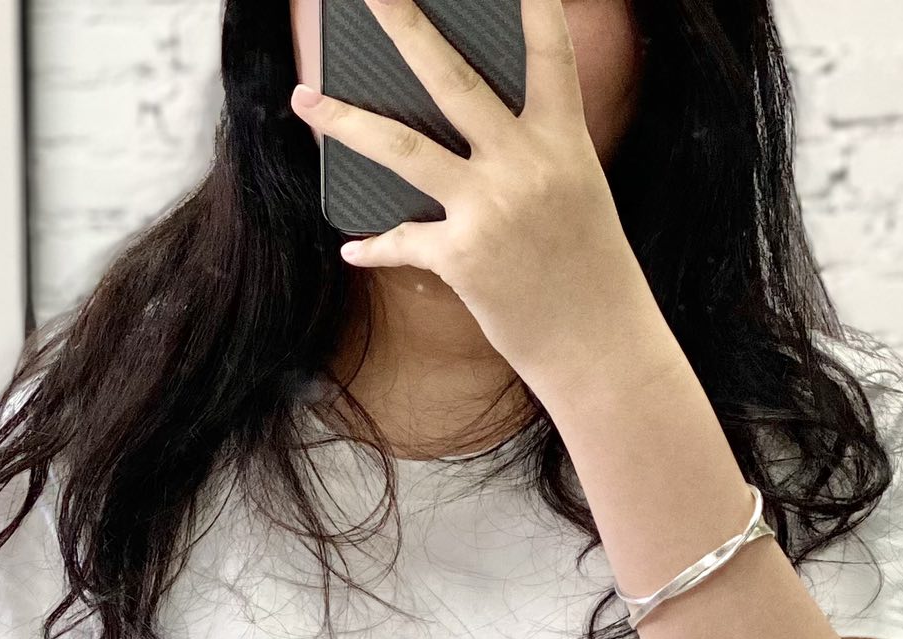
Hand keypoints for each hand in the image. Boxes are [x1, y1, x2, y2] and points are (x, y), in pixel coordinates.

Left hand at [289, 0, 649, 394]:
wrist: (597, 342)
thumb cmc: (587, 267)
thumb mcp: (575, 191)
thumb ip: (530, 152)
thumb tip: (464, 134)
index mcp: (562, 140)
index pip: (549, 52)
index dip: (533, 4)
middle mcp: (525, 164)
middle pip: (453, 79)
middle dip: (406, 28)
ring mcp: (490, 208)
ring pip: (401, 149)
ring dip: (346, 122)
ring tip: (305, 99)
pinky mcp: (461, 257)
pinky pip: (401, 240)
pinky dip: (375, 245)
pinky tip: (355, 246)